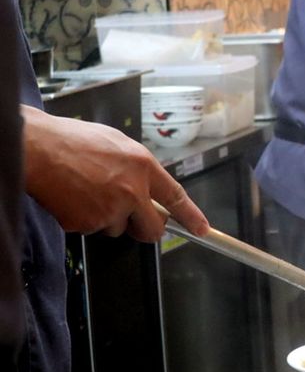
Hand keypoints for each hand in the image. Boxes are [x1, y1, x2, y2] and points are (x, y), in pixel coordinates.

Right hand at [23, 106, 209, 242]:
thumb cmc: (72, 141)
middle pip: (153, 228)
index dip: (191, 216)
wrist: (35, 149)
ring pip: (117, 229)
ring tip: (86, 191)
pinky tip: (73, 198)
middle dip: (146, 229)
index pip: (176, 197)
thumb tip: (150, 188)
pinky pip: (92, 230)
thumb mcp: (117, 144)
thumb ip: (138, 168)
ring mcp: (110, 209)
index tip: (202, 229)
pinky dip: (84, 219)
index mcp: (143, 166)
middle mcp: (132, 191)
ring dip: (106, 218)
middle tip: (131, 219)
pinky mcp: (88, 223)